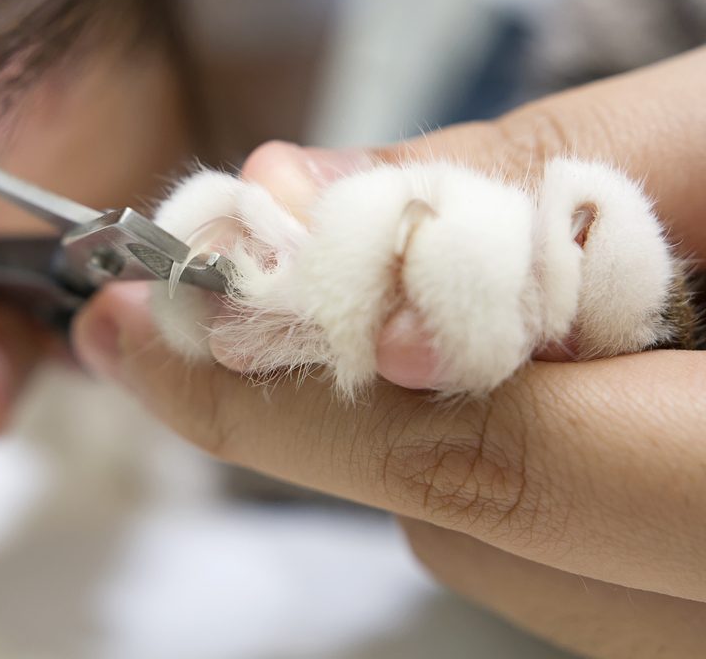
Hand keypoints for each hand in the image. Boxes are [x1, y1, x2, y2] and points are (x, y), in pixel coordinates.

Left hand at [71, 48, 705, 656]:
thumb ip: (521, 172)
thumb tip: (298, 196)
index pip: (488, 463)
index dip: (282, 395)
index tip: (135, 326)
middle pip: (470, 518)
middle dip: (356, 393)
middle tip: (283, 282)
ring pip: (497, 547)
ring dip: (445, 416)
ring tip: (505, 301)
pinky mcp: (693, 617)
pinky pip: (556, 560)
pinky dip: (511, 454)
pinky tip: (561, 367)